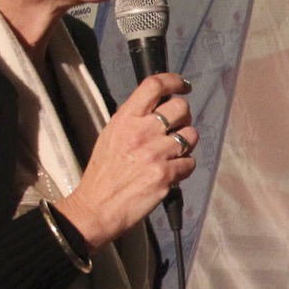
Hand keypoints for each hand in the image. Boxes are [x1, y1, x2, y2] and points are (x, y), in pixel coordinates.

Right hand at [56, 73, 196, 247]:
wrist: (97, 206)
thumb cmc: (103, 173)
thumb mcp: (111, 135)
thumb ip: (133, 120)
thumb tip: (159, 109)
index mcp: (125, 119)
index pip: (153, 86)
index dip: (174, 81)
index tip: (183, 86)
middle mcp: (142, 131)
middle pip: (181, 108)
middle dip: (184, 117)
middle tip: (177, 128)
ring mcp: (155, 153)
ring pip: (191, 135)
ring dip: (187, 144)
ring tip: (172, 154)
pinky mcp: (166, 174)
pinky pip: (190, 163)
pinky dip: (184, 168)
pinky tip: (170, 173)